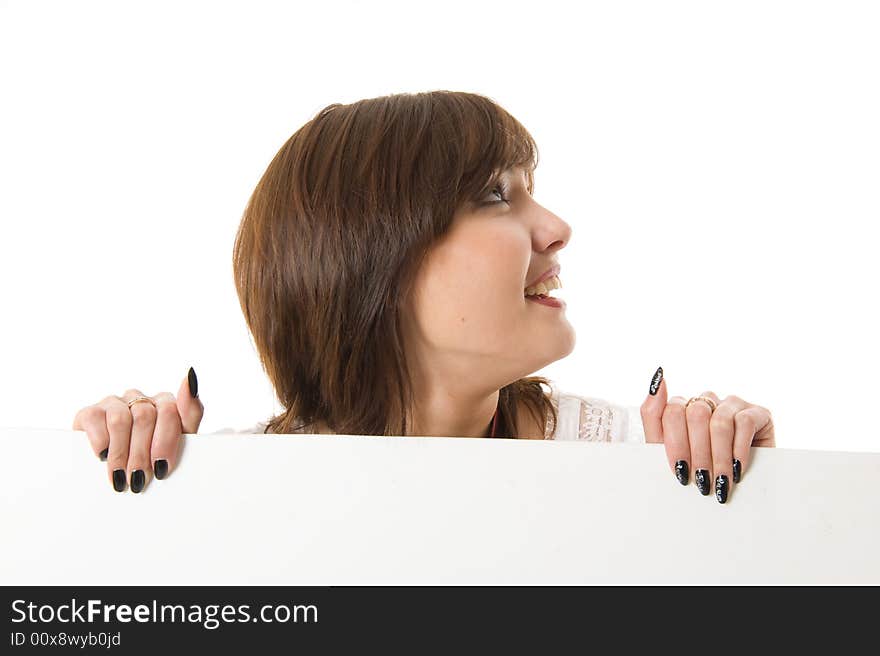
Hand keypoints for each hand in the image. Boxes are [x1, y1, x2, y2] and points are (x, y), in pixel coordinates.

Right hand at [71, 368, 203, 492]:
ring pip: (120, 419)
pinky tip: (103, 457)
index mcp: (165, 403)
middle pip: (144, 417)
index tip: (162, 467)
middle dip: (142, 453)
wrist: (114, 475)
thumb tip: (190, 377)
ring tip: (122, 477)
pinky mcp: (90, 412)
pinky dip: (101, 443)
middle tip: (140, 479)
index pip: (170, 410)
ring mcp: (114, 403)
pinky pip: (95, 419)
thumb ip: (190, 412)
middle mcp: (140, 398)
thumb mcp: (178, 443)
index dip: (165, 441)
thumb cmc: (152, 458)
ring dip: (121, 453)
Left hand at [639, 366, 774, 503]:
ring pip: (719, 421)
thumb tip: (658, 378)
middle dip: (698, 453)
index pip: (672, 411)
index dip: (676, 445)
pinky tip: (738, 469)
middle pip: (695, 414)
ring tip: (721, 481)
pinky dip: (739, 450)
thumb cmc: (697, 473)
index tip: (680, 471)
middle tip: (703, 481)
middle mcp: (706, 401)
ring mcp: (731, 404)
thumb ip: (653, 414)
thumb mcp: (668, 450)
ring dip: (719, 457)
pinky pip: (745, 423)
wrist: (736, 496)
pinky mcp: (757, 413)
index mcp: (682, 407)